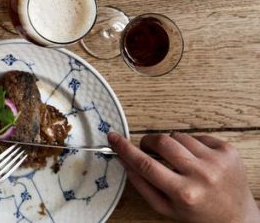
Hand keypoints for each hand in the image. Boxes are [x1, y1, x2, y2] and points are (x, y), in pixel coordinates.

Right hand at [109, 132, 259, 222]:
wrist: (237, 218)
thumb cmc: (200, 215)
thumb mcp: (166, 208)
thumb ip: (141, 184)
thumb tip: (123, 159)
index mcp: (184, 193)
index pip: (146, 164)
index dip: (125, 149)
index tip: (114, 138)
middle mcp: (202, 175)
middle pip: (162, 142)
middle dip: (149, 142)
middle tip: (148, 148)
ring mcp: (217, 161)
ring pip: (179, 136)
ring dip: (173, 145)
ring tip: (180, 161)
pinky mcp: (228, 151)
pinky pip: (198, 135)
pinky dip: (192, 144)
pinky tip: (198, 159)